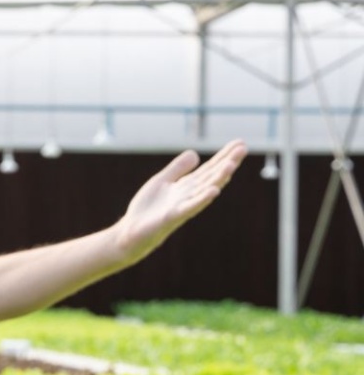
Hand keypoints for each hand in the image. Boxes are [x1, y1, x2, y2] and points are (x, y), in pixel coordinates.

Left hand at [113, 140, 246, 262]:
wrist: (131, 231)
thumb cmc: (147, 209)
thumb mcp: (162, 181)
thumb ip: (178, 168)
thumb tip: (196, 153)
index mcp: (187, 185)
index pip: (209, 168)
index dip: (223, 155)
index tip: (240, 143)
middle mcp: (189, 194)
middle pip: (212, 176)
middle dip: (227, 162)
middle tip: (243, 148)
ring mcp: (183, 206)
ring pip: (205, 190)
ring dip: (219, 178)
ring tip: (231, 164)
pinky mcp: (173, 217)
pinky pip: (190, 207)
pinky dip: (202, 199)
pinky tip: (213, 191)